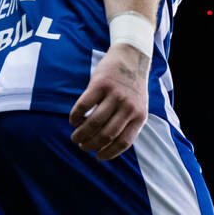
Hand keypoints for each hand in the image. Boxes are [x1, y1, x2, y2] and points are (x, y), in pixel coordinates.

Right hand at [68, 44, 150, 160]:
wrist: (132, 58)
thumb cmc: (132, 88)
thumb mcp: (139, 107)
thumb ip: (128, 123)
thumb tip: (108, 146)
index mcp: (140, 116)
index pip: (124, 142)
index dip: (109, 153)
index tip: (98, 156)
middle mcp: (129, 107)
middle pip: (107, 134)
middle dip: (91, 144)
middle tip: (82, 146)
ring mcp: (115, 95)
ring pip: (95, 122)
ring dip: (81, 133)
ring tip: (75, 136)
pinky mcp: (101, 84)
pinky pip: (84, 105)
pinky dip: (76, 115)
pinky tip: (73, 120)